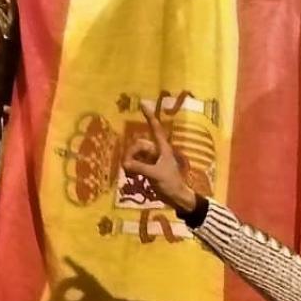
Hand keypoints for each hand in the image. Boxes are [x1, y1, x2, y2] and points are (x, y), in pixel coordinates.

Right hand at [121, 97, 197, 212]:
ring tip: (129, 173)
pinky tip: (130, 175)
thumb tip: (125, 164)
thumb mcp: (156, 174)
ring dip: (130, 161)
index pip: (155, 128)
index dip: (149, 116)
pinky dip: (131, 167)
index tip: (142, 104)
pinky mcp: (147, 168)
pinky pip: (135, 163)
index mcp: (162, 148)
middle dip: (131, 153)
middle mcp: (156, 151)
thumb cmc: (171, 183)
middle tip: (127, 166)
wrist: (176, 197)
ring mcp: (151, 159)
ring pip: (135, 154)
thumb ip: (140, 168)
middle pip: (139, 145)